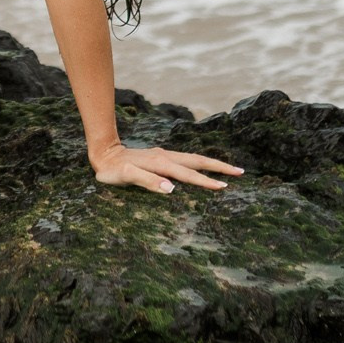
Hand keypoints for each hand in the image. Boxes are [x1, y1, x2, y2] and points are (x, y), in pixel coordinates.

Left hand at [89, 138, 243, 193]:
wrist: (103, 154)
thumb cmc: (112, 170)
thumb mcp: (125, 177)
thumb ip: (147, 181)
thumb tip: (171, 188)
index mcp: (161, 163)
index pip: (188, 174)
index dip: (206, 181)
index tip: (224, 187)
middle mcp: (166, 157)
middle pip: (198, 161)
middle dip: (219, 167)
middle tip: (240, 173)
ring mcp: (164, 155)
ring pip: (193, 159)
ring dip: (212, 163)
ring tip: (230, 169)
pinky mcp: (161, 157)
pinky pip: (186, 160)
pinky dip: (199, 163)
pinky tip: (203, 167)